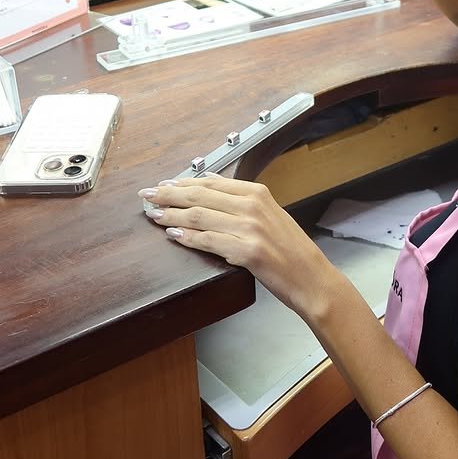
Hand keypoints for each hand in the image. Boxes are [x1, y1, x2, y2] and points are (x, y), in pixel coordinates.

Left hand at [139, 175, 339, 319]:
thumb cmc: (290, 248)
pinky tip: (172, 236)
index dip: (181, 183)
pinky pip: (208, 241)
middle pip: (199, 196)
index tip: (162, 184)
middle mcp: (252, 206)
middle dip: (168, 195)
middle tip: (147, 196)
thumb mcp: (270, 214)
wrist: (310, 277)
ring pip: (199, 217)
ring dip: (171, 216)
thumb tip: (209, 182)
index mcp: (257, 193)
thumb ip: (241, 198)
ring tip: (154, 215)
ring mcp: (249, 229)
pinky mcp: (247, 251)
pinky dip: (187, 238)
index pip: (209, 183)